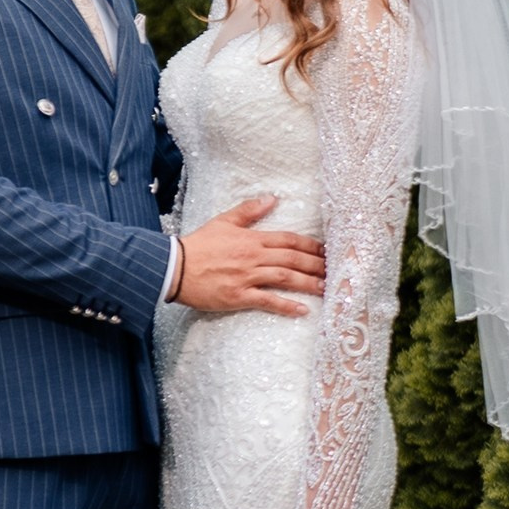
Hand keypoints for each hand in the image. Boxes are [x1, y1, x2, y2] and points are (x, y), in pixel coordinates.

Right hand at [174, 196, 324, 315]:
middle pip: (293, 259)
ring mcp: (247, 277)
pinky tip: (302, 310)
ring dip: (308, 283)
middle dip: (316, 265)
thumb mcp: (224, 221)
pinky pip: (267, 301)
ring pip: (285, 278)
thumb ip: (249, 210)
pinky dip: (286, 306)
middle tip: (335, 271)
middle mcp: (254, 257)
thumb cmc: (198, 244)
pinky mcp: (238, 296)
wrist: (174, 266)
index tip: (327, 251)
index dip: (311, 246)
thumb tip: (272, 198)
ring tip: (326, 289)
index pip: (289, 240)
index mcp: (252, 239)